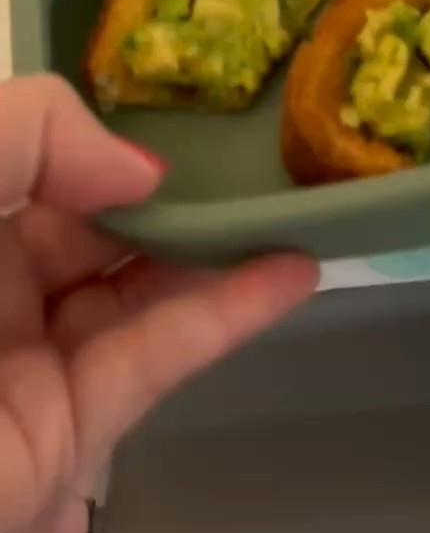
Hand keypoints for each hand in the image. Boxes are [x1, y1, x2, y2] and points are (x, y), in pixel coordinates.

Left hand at [0, 75, 317, 532]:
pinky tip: (293, 267)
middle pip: (91, 219)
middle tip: (263, 142)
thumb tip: (139, 174)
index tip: (182, 96)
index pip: (33, 158)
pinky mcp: (67, 435)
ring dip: (219, 243)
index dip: (103, 130)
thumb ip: (32, 131)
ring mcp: (22, 363)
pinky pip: (155, 356)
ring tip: (299, 191)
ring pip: (136, 286)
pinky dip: (229, 313)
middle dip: (173, 183)